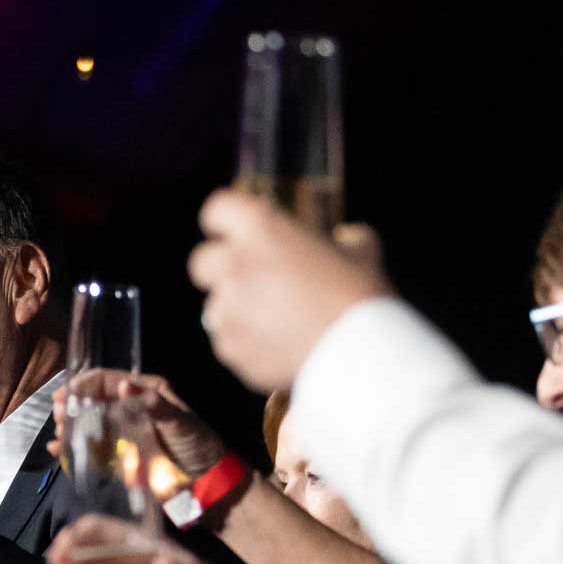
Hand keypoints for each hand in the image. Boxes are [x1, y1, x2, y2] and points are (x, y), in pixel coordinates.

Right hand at [48, 369, 230, 479]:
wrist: (207, 482)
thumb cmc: (197, 445)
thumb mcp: (178, 421)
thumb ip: (152, 404)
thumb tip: (123, 387)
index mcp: (144, 391)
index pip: (105, 380)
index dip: (82, 385)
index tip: (64, 396)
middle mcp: (129, 407)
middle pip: (91, 399)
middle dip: (72, 406)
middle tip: (60, 419)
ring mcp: (122, 431)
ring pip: (87, 422)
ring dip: (69, 426)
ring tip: (59, 437)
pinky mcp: (118, 454)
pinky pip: (90, 446)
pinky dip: (72, 447)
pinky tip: (58, 450)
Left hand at [187, 190, 390, 392]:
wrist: (360, 354)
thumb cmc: (361, 296)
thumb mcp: (361, 251)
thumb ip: (344, 239)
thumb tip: (344, 239)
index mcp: (262, 229)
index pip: (217, 209)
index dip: (224, 220)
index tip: (232, 230)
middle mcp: (235, 266)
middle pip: (201, 262)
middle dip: (220, 269)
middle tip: (250, 279)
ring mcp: (228, 311)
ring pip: (215, 307)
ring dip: (235, 311)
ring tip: (273, 322)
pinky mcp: (230, 349)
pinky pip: (227, 343)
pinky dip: (245, 344)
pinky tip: (276, 347)